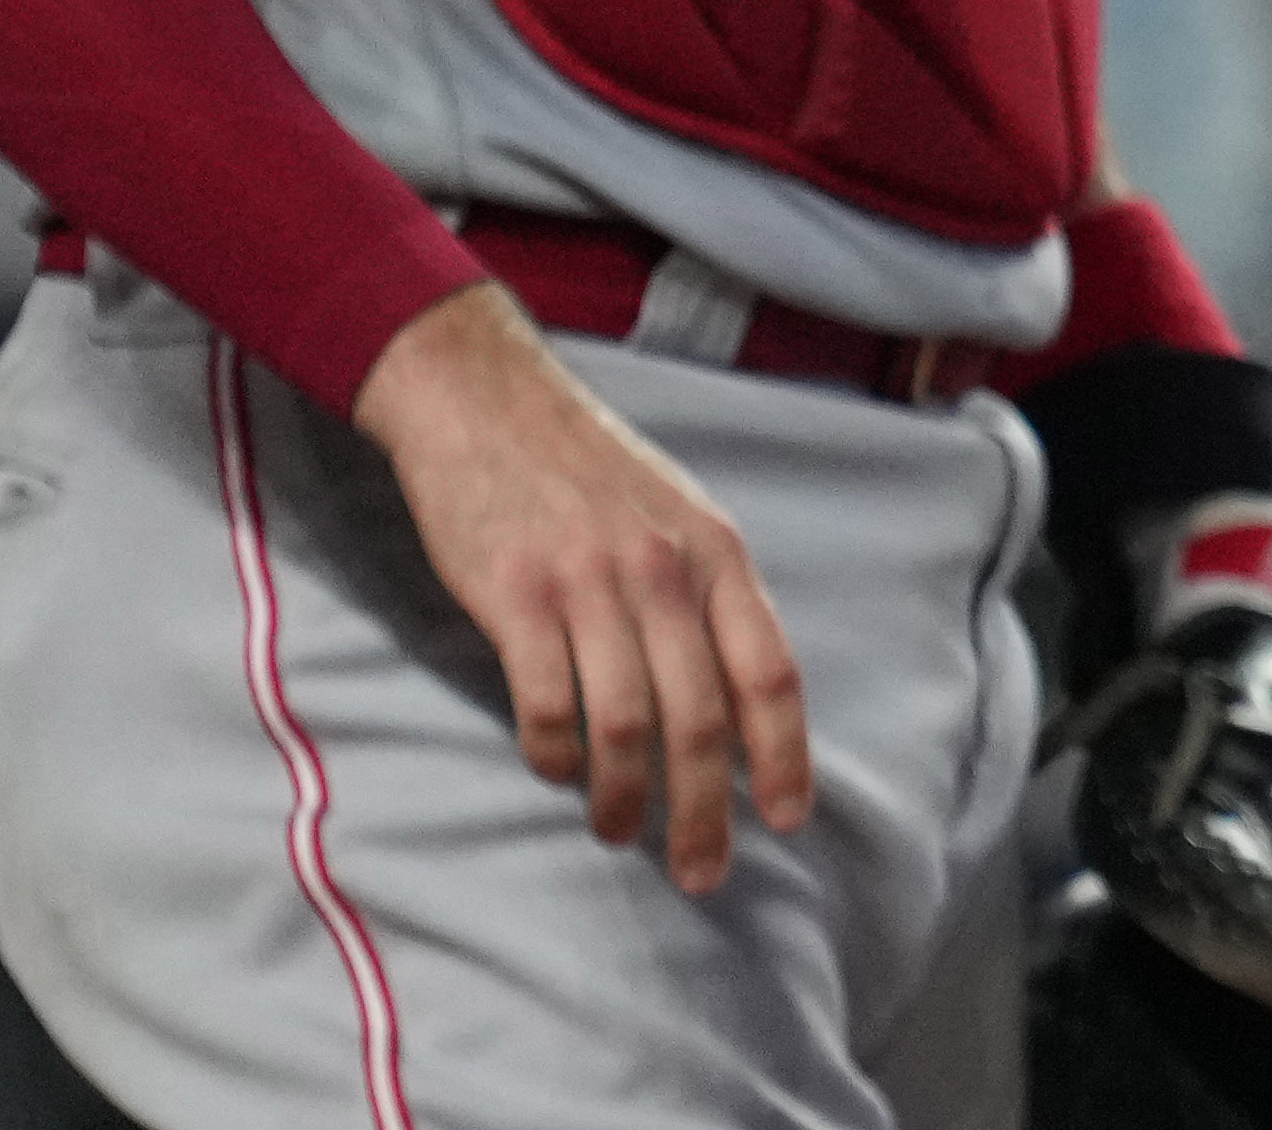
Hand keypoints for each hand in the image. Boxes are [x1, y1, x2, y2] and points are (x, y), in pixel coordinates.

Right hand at [355, 284, 812, 894]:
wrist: (485, 399)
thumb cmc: (585, 469)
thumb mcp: (676, 517)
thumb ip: (706, 599)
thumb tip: (733, 705)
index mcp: (717, 553)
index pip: (770, 673)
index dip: (785, 755)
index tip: (786, 821)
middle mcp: (665, 570)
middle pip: (702, 719)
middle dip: (705, 810)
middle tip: (699, 871)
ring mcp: (590, 582)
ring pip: (626, 725)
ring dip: (623, 798)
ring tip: (617, 829)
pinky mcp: (515, 595)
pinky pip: (548, 704)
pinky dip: (555, 755)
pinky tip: (555, 769)